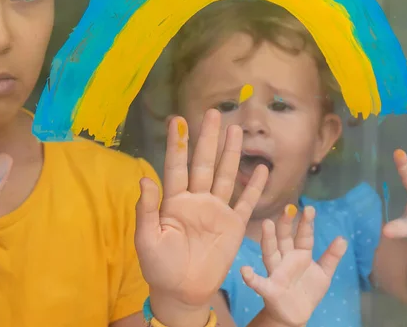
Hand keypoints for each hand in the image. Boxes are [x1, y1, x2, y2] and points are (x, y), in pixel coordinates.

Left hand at [135, 109, 267, 306]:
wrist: (183, 293)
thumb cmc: (160, 267)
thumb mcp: (147, 240)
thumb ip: (146, 210)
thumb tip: (144, 179)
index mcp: (174, 201)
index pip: (176, 166)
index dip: (177, 143)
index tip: (177, 119)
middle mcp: (197, 200)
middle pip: (205, 163)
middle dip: (209, 139)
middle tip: (214, 113)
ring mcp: (217, 211)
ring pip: (226, 176)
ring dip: (231, 154)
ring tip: (237, 130)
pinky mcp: (233, 225)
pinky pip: (246, 202)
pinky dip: (255, 187)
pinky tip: (261, 170)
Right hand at [242, 206, 346, 326]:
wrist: (296, 315)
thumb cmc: (307, 290)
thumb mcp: (324, 273)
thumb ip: (331, 256)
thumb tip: (343, 238)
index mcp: (300, 254)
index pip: (304, 236)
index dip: (306, 223)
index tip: (309, 208)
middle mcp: (286, 259)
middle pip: (285, 239)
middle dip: (286, 224)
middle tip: (288, 208)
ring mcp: (276, 272)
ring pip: (270, 253)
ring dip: (268, 239)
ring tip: (267, 224)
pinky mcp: (269, 289)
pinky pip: (258, 283)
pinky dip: (250, 278)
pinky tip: (245, 271)